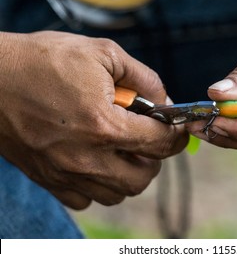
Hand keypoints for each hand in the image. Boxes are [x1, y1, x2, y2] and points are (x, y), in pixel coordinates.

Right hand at [0, 31, 187, 208]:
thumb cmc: (43, 61)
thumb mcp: (102, 54)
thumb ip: (143, 77)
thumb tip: (165, 99)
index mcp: (104, 125)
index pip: (159, 142)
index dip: (176, 135)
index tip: (177, 129)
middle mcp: (86, 157)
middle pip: (142, 178)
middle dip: (154, 158)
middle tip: (147, 138)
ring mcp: (65, 173)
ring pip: (117, 193)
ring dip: (128, 173)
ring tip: (121, 149)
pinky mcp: (48, 179)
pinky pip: (85, 199)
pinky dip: (98, 185)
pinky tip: (95, 160)